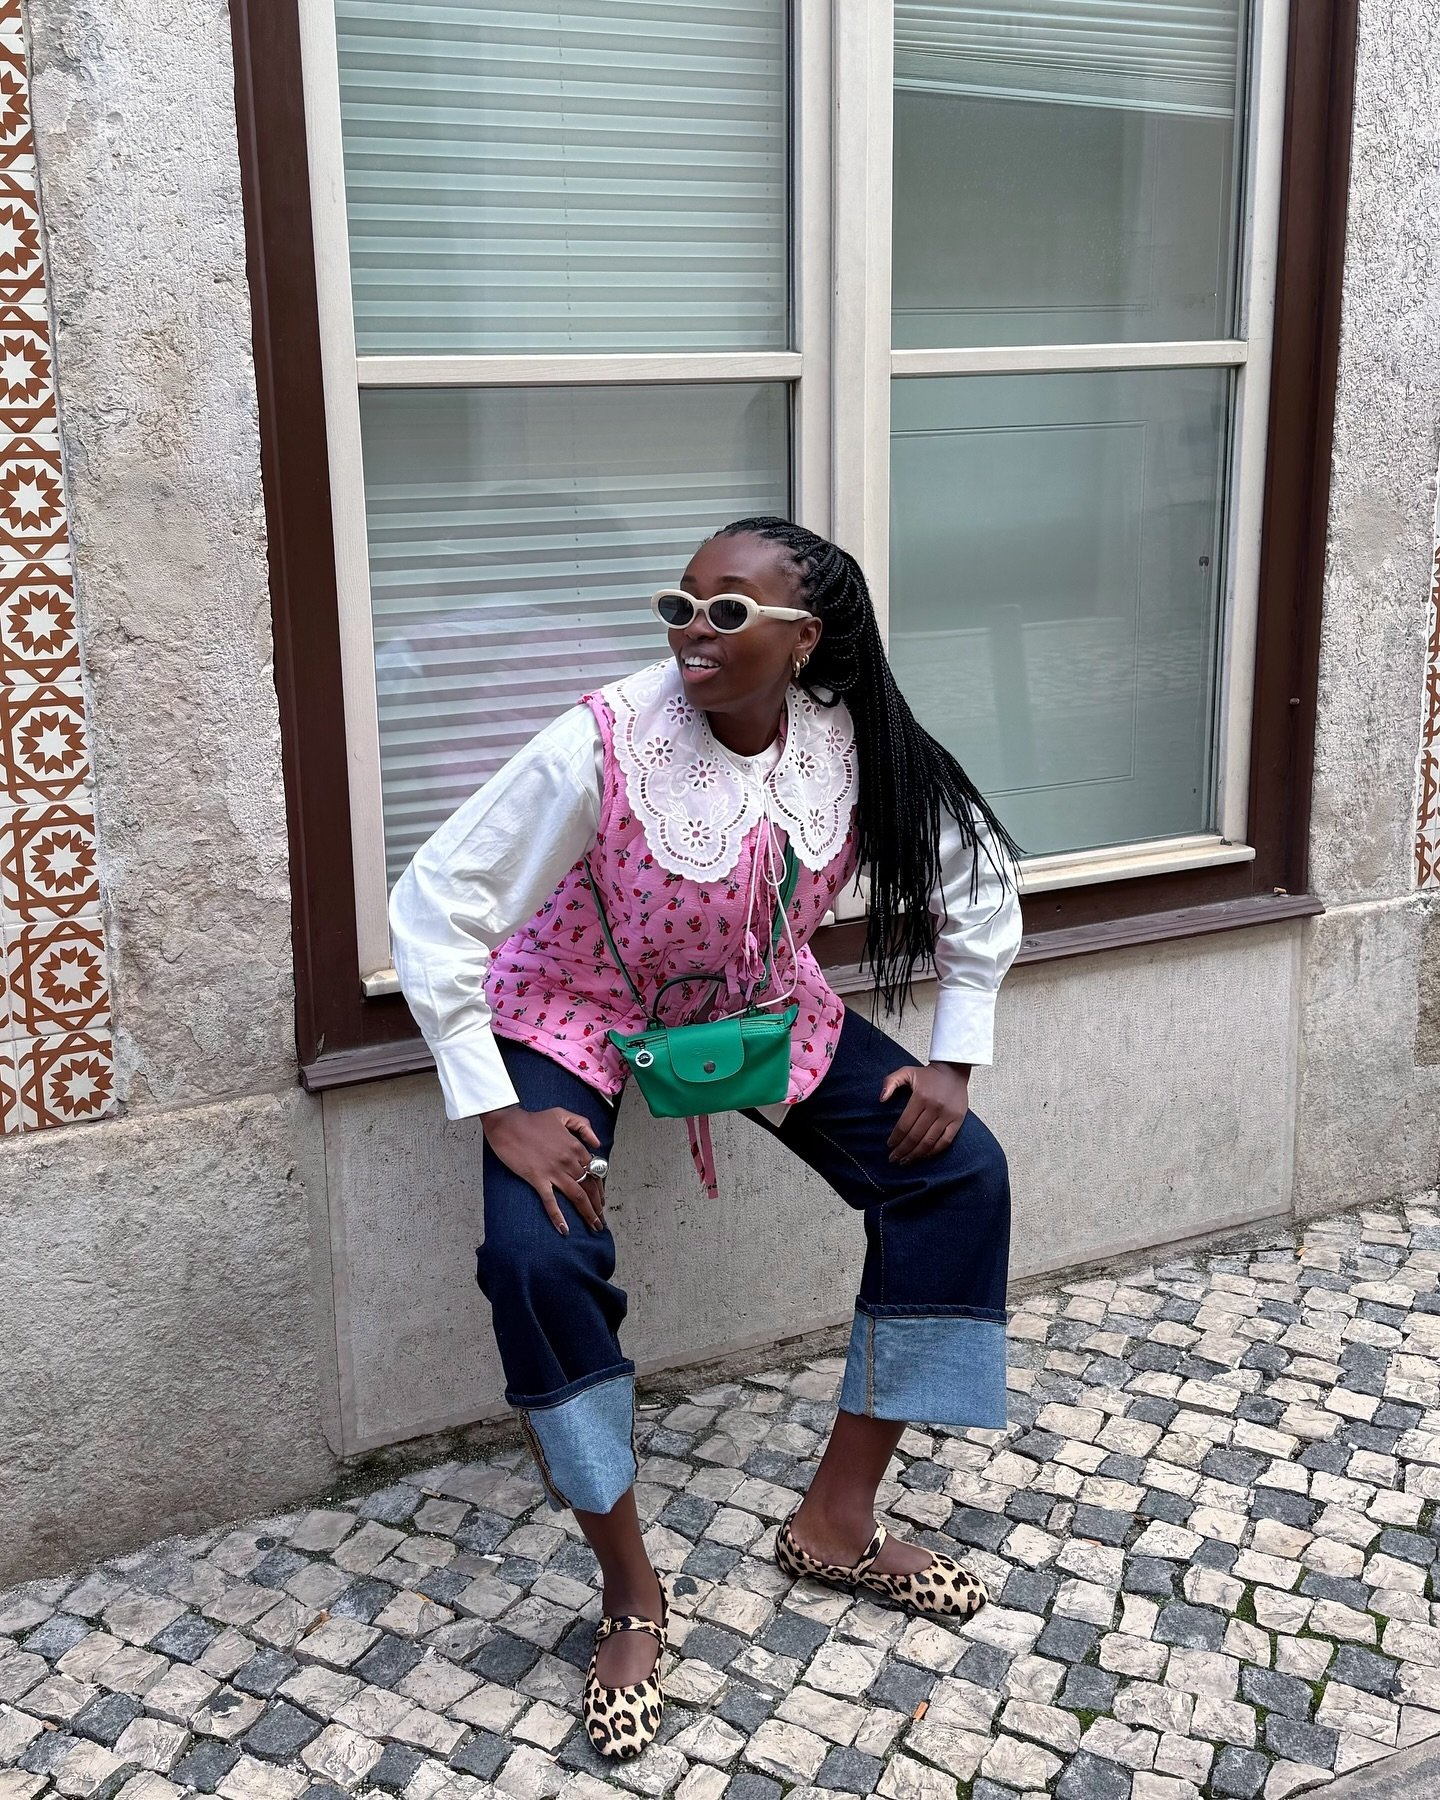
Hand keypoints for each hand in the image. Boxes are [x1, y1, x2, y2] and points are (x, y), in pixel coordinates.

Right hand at [481, 1105, 606, 1235]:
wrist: (508, 1123)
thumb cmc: (533, 1119)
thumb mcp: (563, 1115)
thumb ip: (584, 1126)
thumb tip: (597, 1144)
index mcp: (576, 1146)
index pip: (595, 1172)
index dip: (599, 1188)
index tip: (601, 1200)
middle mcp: (568, 1160)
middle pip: (589, 1187)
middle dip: (597, 1206)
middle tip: (600, 1220)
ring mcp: (553, 1171)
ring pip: (577, 1196)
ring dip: (588, 1213)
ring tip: (594, 1226)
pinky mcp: (537, 1178)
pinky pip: (550, 1201)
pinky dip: (558, 1216)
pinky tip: (564, 1229)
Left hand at [880, 1062, 970, 1164]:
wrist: (953, 1070)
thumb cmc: (927, 1074)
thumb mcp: (906, 1072)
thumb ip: (890, 1082)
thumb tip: (881, 1099)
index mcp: (921, 1097)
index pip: (905, 1124)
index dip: (896, 1137)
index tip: (889, 1145)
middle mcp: (935, 1107)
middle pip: (915, 1136)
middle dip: (903, 1150)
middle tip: (894, 1159)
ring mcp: (948, 1115)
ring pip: (929, 1141)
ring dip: (916, 1154)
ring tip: (905, 1161)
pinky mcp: (958, 1120)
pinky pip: (945, 1141)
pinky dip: (934, 1151)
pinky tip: (924, 1156)